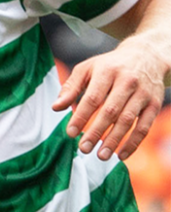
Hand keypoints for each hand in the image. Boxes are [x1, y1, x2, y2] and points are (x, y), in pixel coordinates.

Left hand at [53, 37, 166, 160]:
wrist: (146, 55)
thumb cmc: (109, 65)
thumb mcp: (87, 68)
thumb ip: (70, 87)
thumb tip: (55, 108)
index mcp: (107, 71)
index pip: (93, 98)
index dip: (81, 116)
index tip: (70, 133)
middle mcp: (127, 82)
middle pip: (111, 111)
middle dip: (96, 132)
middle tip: (83, 149)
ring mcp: (143, 93)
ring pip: (128, 121)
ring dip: (114, 140)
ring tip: (101, 156)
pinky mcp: (154, 104)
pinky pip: (144, 126)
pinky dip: (133, 143)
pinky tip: (121, 155)